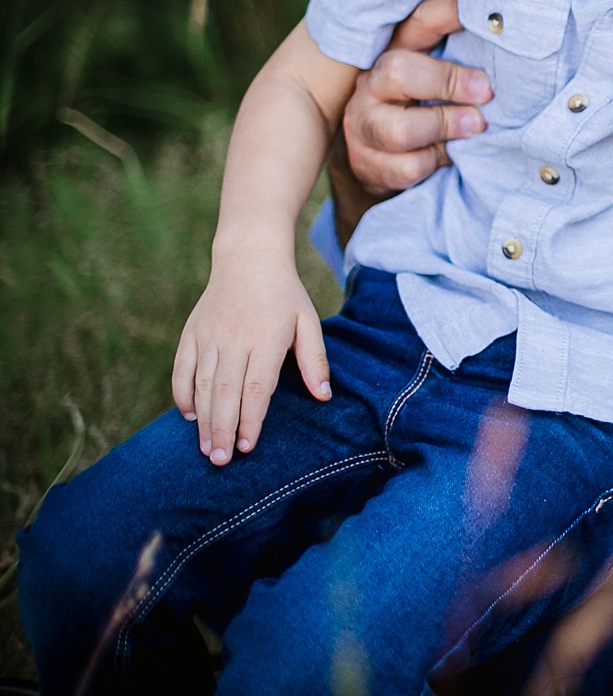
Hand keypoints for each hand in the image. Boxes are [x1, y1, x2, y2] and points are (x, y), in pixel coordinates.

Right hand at [171, 253, 330, 465]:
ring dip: (202, 419)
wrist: (248, 258)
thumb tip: (324, 396)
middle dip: (222, 429)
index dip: (251, 419)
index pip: (257, 387)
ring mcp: (208, 336)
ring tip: (205, 448)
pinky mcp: (190, 333)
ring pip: (202, 385)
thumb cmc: (284, 295)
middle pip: (225, 392)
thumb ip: (314, 360)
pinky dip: (182, 394)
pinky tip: (188, 415)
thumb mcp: (308, 321)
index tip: (247, 446)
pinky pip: (181, 369)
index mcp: (266, 338)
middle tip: (220, 461)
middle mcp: (234, 339)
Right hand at [338, 0, 489, 210]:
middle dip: (448, 82)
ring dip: (446, 127)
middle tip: (486, 93)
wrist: (381, 158)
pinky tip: (450, 154)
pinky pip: (408, 167)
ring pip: (399, 129)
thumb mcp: (443, 71)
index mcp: (395, 50)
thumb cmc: (424, 104)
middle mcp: (372, 82)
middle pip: (398, 70)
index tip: (490, 15)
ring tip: (476, 126)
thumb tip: (506, 27)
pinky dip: (437, 162)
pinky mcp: (368, 164)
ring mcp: (363, 124)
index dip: (452, 11)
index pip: (421, 21)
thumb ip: (467, 50)